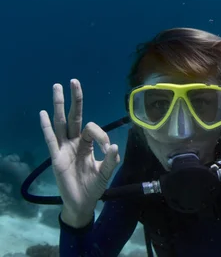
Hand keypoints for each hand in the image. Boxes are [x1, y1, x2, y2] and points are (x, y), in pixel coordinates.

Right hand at [39, 79, 119, 227]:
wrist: (82, 203)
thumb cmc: (94, 186)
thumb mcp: (106, 172)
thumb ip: (110, 160)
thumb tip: (114, 145)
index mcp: (87, 144)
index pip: (92, 128)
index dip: (101, 134)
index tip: (107, 148)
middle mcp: (74, 143)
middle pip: (74, 117)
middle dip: (75, 99)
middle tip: (73, 80)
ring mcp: (64, 149)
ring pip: (61, 123)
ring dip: (59, 105)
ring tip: (56, 87)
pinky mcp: (56, 158)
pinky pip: (51, 140)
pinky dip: (47, 127)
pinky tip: (43, 113)